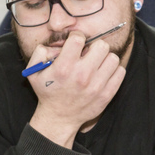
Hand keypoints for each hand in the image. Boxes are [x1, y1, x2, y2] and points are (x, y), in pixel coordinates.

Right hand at [26, 32, 125, 146]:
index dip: (77, 37)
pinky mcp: (107, 94)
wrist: (59, 118)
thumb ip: (40, 52)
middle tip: (88, 54)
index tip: (76, 44)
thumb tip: (56, 44)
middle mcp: (82, 75)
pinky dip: (113, 70)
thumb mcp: (34, 72)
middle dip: (94, 47)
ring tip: (96, 64)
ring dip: (104, 58)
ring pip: (113, 57)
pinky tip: (102, 74)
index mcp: (64, 68)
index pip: (79, 39)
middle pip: (101, 45)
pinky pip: (120, 72)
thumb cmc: (47, 92)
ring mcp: (96, 86)